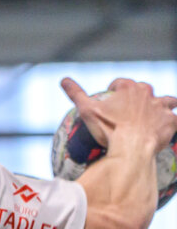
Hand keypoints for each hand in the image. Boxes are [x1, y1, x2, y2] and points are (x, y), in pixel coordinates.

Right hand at [60, 77, 176, 153]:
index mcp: (128, 88)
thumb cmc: (109, 129)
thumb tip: (63, 80)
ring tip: (156, 114)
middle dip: (138, 97)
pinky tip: (165, 128)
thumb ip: (75, 93)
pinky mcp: (171, 121)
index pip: (120, 83)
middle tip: (129, 111)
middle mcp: (148, 93)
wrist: (131, 149)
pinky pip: (174, 119)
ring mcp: (162, 107)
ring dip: (163, 105)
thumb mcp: (86, 110)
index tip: (110, 101)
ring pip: (167, 101)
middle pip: (144, 90)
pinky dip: (170, 123)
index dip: (114, 91)